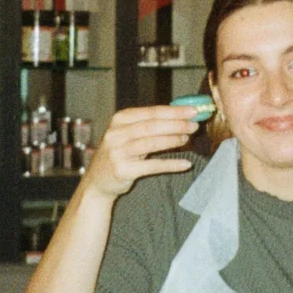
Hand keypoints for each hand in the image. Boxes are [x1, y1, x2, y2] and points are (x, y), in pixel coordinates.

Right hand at [82, 105, 200, 198]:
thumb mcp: (128, 135)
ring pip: (151, 143)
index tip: (193, 111)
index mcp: (120, 120)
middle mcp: (116, 134)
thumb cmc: (120, 154)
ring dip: (173, 140)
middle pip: (152, 126)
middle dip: (176, 124)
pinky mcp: (122, 171)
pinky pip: (152, 166)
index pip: (151, 112)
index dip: (174, 111)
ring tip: (188, 139)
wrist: (97, 181)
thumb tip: (182, 116)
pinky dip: (170, 164)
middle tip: (195, 125)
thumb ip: (150, 125)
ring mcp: (118, 152)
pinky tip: (185, 164)